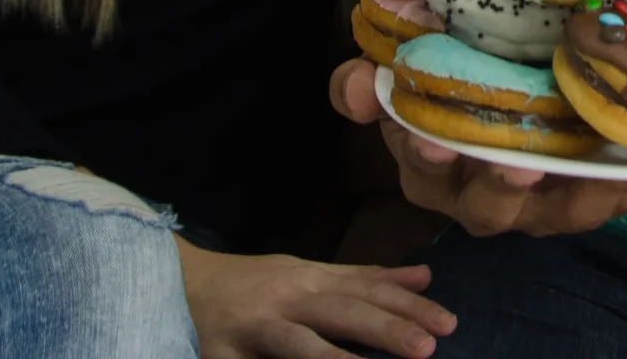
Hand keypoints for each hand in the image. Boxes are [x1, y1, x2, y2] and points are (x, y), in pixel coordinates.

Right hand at [174, 236, 453, 358]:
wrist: (177, 284)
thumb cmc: (255, 285)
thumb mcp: (310, 275)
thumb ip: (365, 279)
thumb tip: (425, 276)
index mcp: (309, 280)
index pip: (367, 291)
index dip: (408, 307)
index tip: (449, 322)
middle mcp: (285, 300)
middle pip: (341, 312)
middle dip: (385, 328)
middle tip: (429, 345)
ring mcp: (253, 330)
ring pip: (299, 345)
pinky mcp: (221, 356)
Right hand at [329, 57, 626, 237]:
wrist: (515, 65)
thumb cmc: (454, 68)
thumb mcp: (405, 63)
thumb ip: (366, 79)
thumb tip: (358, 88)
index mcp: (431, 166)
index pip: (421, 165)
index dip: (425, 156)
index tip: (437, 146)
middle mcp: (481, 192)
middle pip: (488, 206)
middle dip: (502, 188)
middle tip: (520, 167)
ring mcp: (537, 200)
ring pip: (556, 214)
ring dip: (578, 199)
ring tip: (601, 172)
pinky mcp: (583, 195)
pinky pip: (607, 202)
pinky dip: (625, 189)